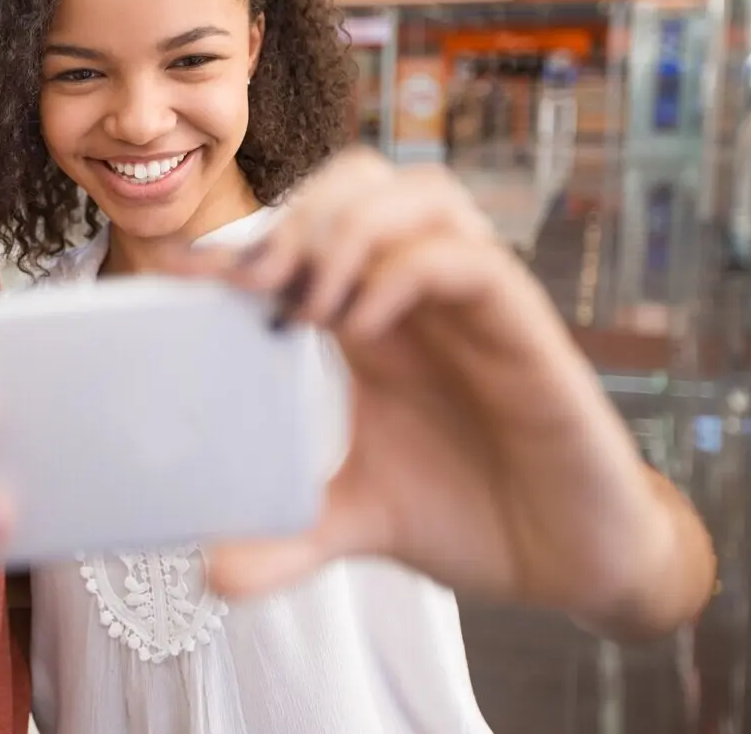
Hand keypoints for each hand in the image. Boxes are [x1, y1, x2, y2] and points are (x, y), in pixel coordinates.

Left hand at [169, 147, 711, 633]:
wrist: (570, 563)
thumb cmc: (471, 516)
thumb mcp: (359, 519)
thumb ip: (288, 535)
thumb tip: (213, 572)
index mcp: (374, 319)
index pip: (307, 236)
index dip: (241, 240)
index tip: (180, 274)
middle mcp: (421, 295)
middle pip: (364, 179)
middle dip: (301, 211)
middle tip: (255, 282)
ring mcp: (476, 305)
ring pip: (422, 193)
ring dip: (349, 228)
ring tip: (306, 302)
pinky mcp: (527, 329)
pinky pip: (469, 259)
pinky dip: (404, 272)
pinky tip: (362, 327)